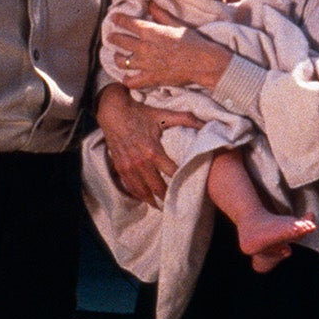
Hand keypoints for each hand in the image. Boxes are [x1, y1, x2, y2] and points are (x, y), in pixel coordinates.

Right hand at [95, 87, 203, 205]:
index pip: (172, 172)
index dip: (181, 181)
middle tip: (177, 203)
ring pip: (142, 191)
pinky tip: (144, 198)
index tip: (190, 187)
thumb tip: (206, 123)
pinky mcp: (120, 167)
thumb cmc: (140, 113)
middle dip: (167, 197)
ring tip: (162, 207)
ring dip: (152, 200)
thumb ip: (186, 119)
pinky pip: (129, 186)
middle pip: (157, 187)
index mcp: (153, 151)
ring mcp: (128, 166)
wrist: (113, 112)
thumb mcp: (163, 114)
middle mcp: (140, 162)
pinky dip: (137, 194)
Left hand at [106, 12, 233, 90]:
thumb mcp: (177, 24)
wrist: (203, 62)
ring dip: (118, 58)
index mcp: (151, 32)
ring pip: (122, 61)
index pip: (128, 23)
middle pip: (120, 41)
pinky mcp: (150, 78)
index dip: (119, 19)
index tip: (114, 18)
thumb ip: (161, 15)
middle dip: (114, 37)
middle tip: (111, 37)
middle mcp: (144, 47)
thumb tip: (151, 3)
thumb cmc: (193, 41)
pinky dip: (127, 80)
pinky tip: (127, 77)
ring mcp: (145, 64)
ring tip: (118, 56)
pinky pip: (131, 81)